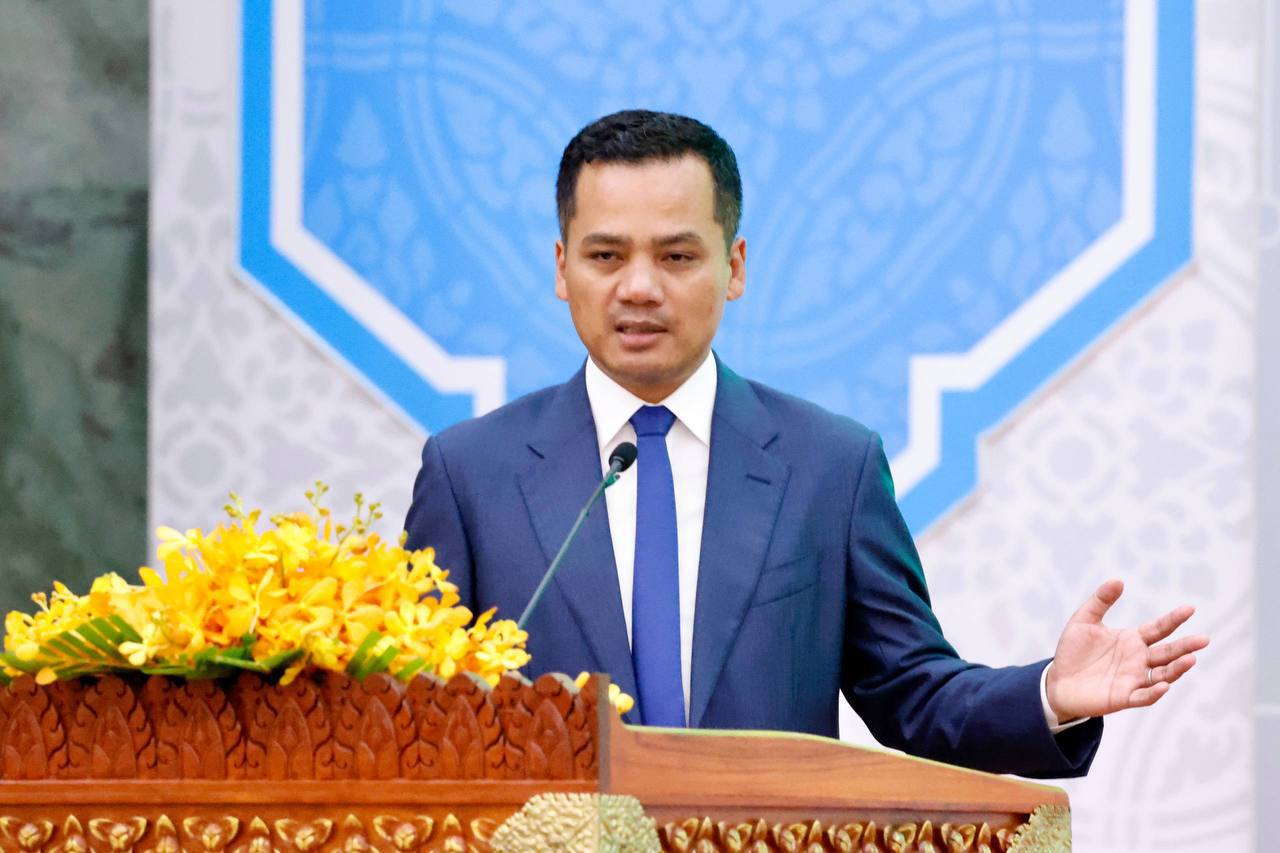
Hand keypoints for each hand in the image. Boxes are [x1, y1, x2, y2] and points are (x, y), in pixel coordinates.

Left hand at [1045, 579, 1208, 722]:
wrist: (1057, 680)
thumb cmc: (1073, 651)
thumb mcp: (1084, 620)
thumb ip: (1100, 601)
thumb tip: (1118, 580)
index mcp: (1132, 640)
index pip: (1159, 628)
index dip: (1174, 619)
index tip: (1190, 608)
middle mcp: (1138, 659)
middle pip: (1168, 652)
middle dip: (1186, 646)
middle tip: (1204, 639)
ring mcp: (1134, 679)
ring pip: (1162, 675)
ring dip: (1177, 669)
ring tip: (1190, 659)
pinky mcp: (1124, 697)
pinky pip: (1143, 696)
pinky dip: (1154, 692)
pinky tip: (1163, 685)